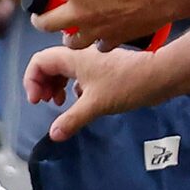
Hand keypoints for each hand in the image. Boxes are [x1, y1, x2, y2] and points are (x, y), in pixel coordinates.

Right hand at [24, 41, 164, 140]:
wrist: (158, 76)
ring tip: (58, 103)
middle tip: (44, 103)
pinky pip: (78, 74)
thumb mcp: (95, 105)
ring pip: (64, 70)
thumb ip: (71, 119)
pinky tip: (79, 100)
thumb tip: (54, 135)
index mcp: (72, 57)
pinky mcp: (103, 68)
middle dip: (42, 84)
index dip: (31, 81)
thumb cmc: (125, 85)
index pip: (39, 62)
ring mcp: (92, 60)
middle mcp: (79, 55)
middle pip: (49, 65)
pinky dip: (72, 86)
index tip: (37, 101)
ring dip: (56, 86)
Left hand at [33, 0, 166, 46]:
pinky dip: (99, 44)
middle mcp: (81, 13)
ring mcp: (97, 29)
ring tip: (67, 32)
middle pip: (49, 22)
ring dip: (68, 36)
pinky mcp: (115, 38)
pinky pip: (101, 46)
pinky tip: (100, 40)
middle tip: (38, 16)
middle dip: (40, 19)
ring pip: (73, 41)